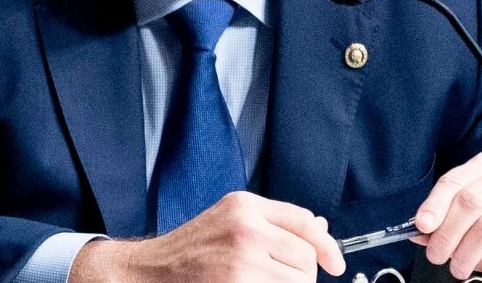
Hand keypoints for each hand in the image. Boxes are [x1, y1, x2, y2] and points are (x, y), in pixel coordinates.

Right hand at [68, 191, 345, 282]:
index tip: (335, 265)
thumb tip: (320, 230)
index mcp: (244, 206)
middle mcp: (245, 228)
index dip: (326, 247)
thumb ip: (274, 224)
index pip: (305, 222)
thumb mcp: (229, 222)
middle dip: (300, 276)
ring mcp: (241, 261)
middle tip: (278, 280)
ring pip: (298, 282)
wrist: (147, 274)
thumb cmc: (187, 252)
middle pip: (305, 258)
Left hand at [410, 152, 481, 282]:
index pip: (453, 181)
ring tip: (458, 266)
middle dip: (447, 232)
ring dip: (465, 253)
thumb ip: (442, 219)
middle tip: (436, 254)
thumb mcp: (466, 214)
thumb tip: (417, 230)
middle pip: (469, 201)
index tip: (422, 226)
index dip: (434, 205)